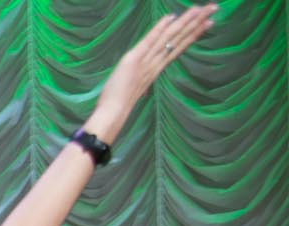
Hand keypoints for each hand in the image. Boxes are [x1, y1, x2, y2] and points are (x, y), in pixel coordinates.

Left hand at [91, 6, 214, 133]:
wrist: (113, 113)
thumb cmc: (120, 103)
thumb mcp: (136, 86)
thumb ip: (144, 77)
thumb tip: (153, 72)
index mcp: (157, 67)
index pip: (178, 46)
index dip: (194, 34)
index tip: (209, 23)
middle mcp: (156, 62)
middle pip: (179, 38)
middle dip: (197, 23)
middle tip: (214, 8)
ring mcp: (147, 60)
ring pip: (169, 38)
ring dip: (186, 22)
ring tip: (202, 9)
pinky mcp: (134, 60)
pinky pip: (149, 41)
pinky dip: (159, 29)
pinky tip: (171, 17)